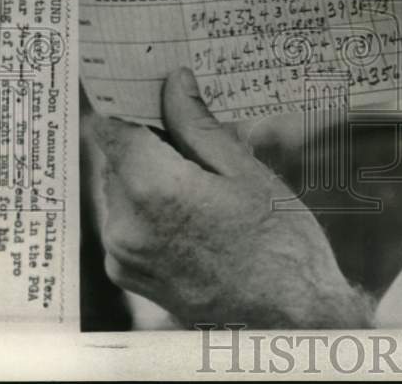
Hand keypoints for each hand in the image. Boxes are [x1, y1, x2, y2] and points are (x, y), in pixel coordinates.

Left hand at [93, 68, 372, 327]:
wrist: (288, 319)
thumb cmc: (279, 242)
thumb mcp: (245, 170)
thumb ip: (198, 124)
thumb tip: (174, 83)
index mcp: (151, 188)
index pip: (113, 125)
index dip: (128, 100)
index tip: (147, 83)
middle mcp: (125, 224)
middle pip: (120, 156)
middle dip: (152, 138)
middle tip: (195, 131)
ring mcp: (123, 254)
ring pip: (124, 188)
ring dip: (153, 172)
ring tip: (206, 176)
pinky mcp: (130, 274)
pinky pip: (129, 220)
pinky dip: (153, 204)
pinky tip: (198, 208)